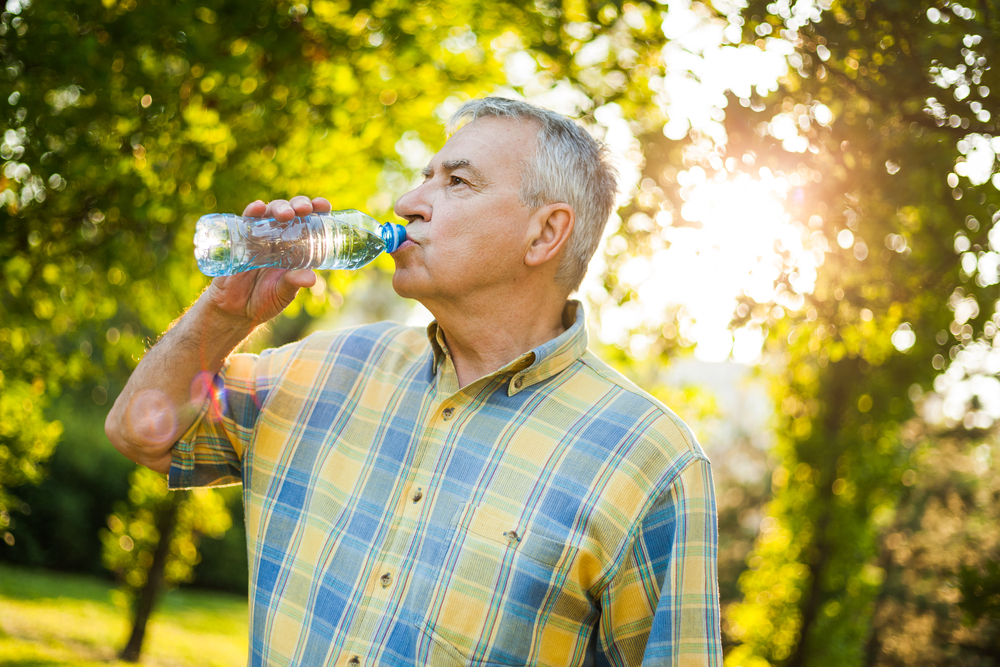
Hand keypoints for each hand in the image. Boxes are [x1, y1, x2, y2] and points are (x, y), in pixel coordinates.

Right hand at [205, 196, 332, 326]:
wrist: (235, 310)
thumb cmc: (264, 301)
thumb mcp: (282, 293)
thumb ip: (293, 284)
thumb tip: (311, 278)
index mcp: (296, 248)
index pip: (310, 223)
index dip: (317, 210)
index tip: (323, 206)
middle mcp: (280, 239)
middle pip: (292, 212)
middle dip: (299, 204)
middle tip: (304, 209)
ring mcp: (260, 237)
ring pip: (271, 212)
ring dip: (279, 207)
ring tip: (285, 214)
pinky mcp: (240, 240)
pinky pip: (246, 221)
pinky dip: (252, 211)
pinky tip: (258, 207)